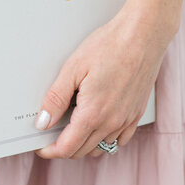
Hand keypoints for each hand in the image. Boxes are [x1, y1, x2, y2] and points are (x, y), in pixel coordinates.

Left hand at [33, 0, 177, 158]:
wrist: (143, 34)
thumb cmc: (111, 45)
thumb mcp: (74, 67)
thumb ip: (56, 98)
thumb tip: (42, 121)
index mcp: (93, 113)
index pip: (67, 148)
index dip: (49, 150)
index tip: (41, 146)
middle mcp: (112, 122)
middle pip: (82, 151)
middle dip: (64, 147)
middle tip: (52, 132)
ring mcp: (127, 119)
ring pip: (101, 147)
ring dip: (85, 143)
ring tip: (74, 125)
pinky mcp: (137, 112)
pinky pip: (120, 139)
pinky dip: (106, 138)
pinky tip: (98, 123)